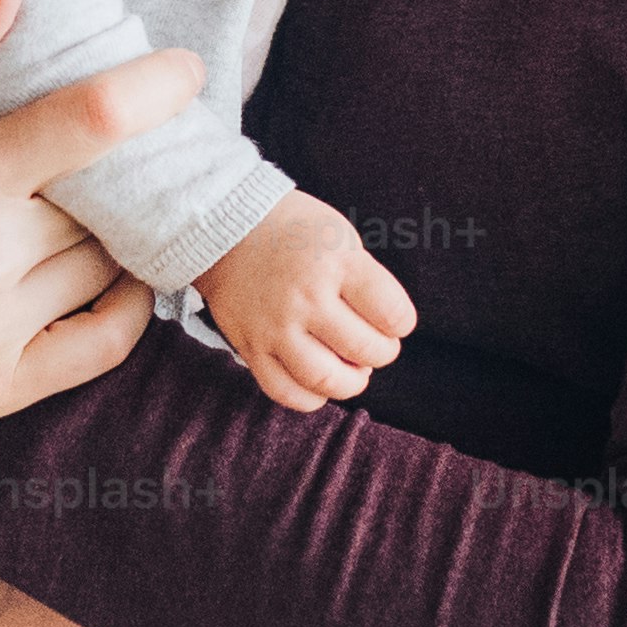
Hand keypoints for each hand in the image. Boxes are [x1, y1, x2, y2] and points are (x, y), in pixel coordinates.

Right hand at [0, 0, 193, 423]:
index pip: (89, 123)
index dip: (152, 89)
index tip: (186, 71)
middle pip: (101, 197)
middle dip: (108, 167)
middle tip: (98, 147)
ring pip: (105, 263)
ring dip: (107, 231)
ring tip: (80, 203)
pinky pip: (104, 342)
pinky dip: (124, 304)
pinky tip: (107, 270)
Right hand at [193, 191, 415, 411]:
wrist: (225, 229)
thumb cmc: (292, 233)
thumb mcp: (339, 236)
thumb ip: (363, 281)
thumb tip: (381, 333)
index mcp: (335, 262)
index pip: (392, 314)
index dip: (402, 323)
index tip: (394, 320)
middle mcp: (305, 297)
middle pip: (365, 349)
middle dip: (382, 352)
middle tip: (376, 345)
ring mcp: (275, 326)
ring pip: (326, 379)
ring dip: (351, 382)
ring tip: (353, 369)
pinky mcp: (250, 346)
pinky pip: (284, 391)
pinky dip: (310, 397)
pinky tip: (319, 381)